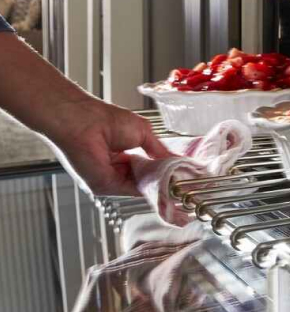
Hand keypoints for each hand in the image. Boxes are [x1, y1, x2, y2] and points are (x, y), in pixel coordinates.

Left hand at [49, 99, 172, 196]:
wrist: (83, 122)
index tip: (180, 172)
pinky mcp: (105, 186)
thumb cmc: (106, 120)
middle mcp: (117, 169)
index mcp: (124, 155)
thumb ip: (159, 150)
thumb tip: (176, 160)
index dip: (163, 170)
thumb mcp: (143, 133)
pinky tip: (165, 182)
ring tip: (178, 179)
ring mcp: (111, 179)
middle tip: (183, 179)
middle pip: (145, 181)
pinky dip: (150, 189)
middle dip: (163, 180)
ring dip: (159, 185)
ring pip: (141, 188)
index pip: (147, 169)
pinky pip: (132, 191)